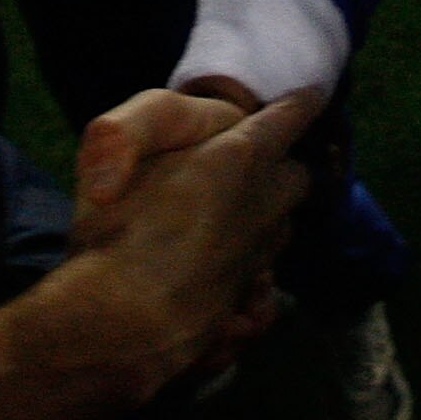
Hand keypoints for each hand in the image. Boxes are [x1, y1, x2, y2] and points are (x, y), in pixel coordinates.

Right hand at [49, 88, 323, 401]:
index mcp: (240, 157)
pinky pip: (261, 295)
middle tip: (263, 161)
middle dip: (284, 167)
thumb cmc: (115, 226)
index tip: (311, 95)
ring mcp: (256, 261)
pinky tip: (223, 287)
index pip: (287, 120)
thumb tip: (153, 136)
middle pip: (296, 179)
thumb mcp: (109, 145)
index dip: (299, 105)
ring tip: (235, 219)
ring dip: (265, 223)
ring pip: (279, 233)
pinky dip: (251, 288)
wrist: (118, 325)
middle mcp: (262, 207)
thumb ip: (129, 130)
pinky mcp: (243, 309)